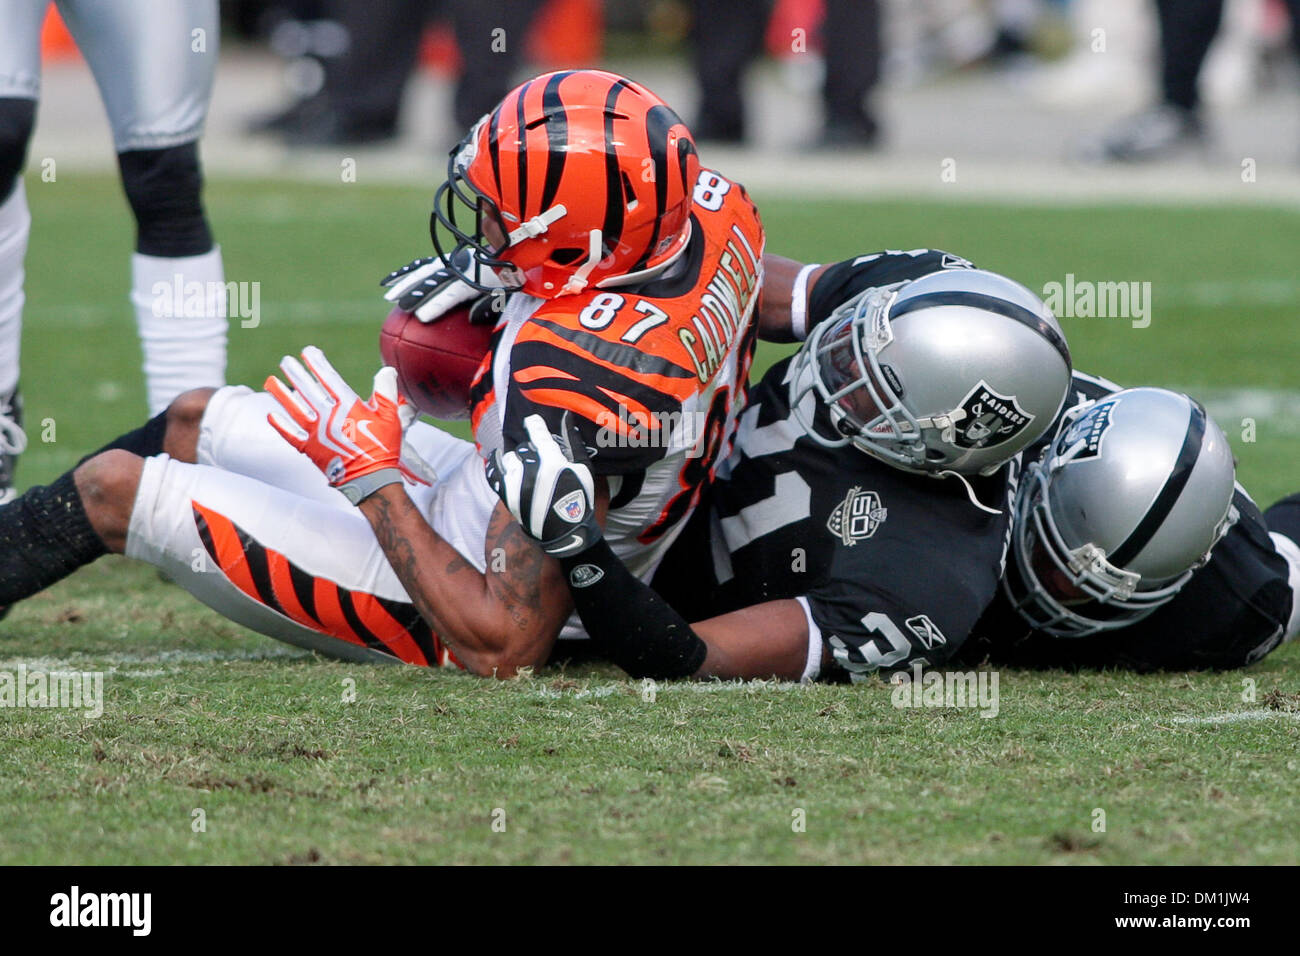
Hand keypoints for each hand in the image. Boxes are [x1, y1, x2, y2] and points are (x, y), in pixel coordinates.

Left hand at [265, 346, 405, 504]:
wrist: (372, 479)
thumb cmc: (384, 447)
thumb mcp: (391, 417)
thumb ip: (386, 391)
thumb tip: (386, 371)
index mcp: (348, 407)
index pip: (328, 379)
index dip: (317, 364)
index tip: (308, 352)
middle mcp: (328, 417)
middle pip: (308, 390)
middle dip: (296, 373)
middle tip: (286, 361)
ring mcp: (316, 433)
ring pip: (294, 409)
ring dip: (281, 394)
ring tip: (270, 381)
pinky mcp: (310, 449)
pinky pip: (290, 435)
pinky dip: (280, 425)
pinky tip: (271, 415)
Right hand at [380, 252, 504, 323]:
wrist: (518, 250)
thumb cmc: (514, 280)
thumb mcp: (508, 294)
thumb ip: (492, 305)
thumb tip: (471, 318)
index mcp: (477, 277)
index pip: (452, 292)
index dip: (437, 303)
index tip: (421, 316)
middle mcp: (462, 266)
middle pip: (434, 281)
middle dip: (417, 293)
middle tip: (402, 308)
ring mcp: (454, 260)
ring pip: (425, 271)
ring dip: (406, 283)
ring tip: (390, 296)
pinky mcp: (449, 258)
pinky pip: (424, 265)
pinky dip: (407, 272)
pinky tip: (391, 281)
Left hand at [486, 413, 600, 557]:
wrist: (567, 533)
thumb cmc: (579, 499)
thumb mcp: (584, 469)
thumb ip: (574, 442)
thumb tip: (567, 417)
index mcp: (552, 462)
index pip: (537, 433)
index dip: (534, 424)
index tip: (532, 421)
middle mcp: (531, 471)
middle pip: (523, 448)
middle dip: (531, 451)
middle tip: (539, 459)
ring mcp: (516, 485)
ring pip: (509, 459)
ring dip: (517, 461)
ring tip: (526, 468)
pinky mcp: (506, 496)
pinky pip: (493, 474)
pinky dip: (493, 464)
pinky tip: (496, 458)